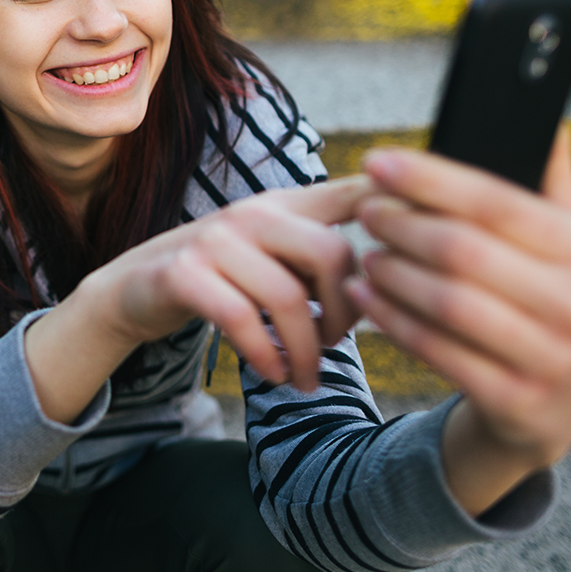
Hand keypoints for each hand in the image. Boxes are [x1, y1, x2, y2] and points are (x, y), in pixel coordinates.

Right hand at [96, 174, 371, 390]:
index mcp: (287, 205)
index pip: (352, 192)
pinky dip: (265, 355)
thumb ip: (321, 254)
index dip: (396, 203)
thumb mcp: (274, 254)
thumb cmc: (224, 277)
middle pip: (332, 253)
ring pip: (288, 296)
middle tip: (337, 348)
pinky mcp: (183, 274)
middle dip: (347, 314)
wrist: (136, 286)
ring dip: (306, 351)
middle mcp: (255, 213)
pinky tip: (272, 372)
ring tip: (306, 378)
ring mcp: (216, 240)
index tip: (434, 228)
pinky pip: (241, 319)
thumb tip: (391, 279)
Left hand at [343, 125, 570, 512]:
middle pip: (464, 251)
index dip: (430, 179)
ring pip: (448, 304)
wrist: (557, 406)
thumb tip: (547, 119)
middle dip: (402, 226)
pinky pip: (437, 352)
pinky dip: (391, 320)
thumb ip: (548, 184)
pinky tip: (364, 295)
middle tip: (365, 211)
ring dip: (394, 273)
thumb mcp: (562, 246)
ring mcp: (550, 359)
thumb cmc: (545, 301)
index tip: (377, 162)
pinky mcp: (516, 402)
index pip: (496, 201)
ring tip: (365, 253)